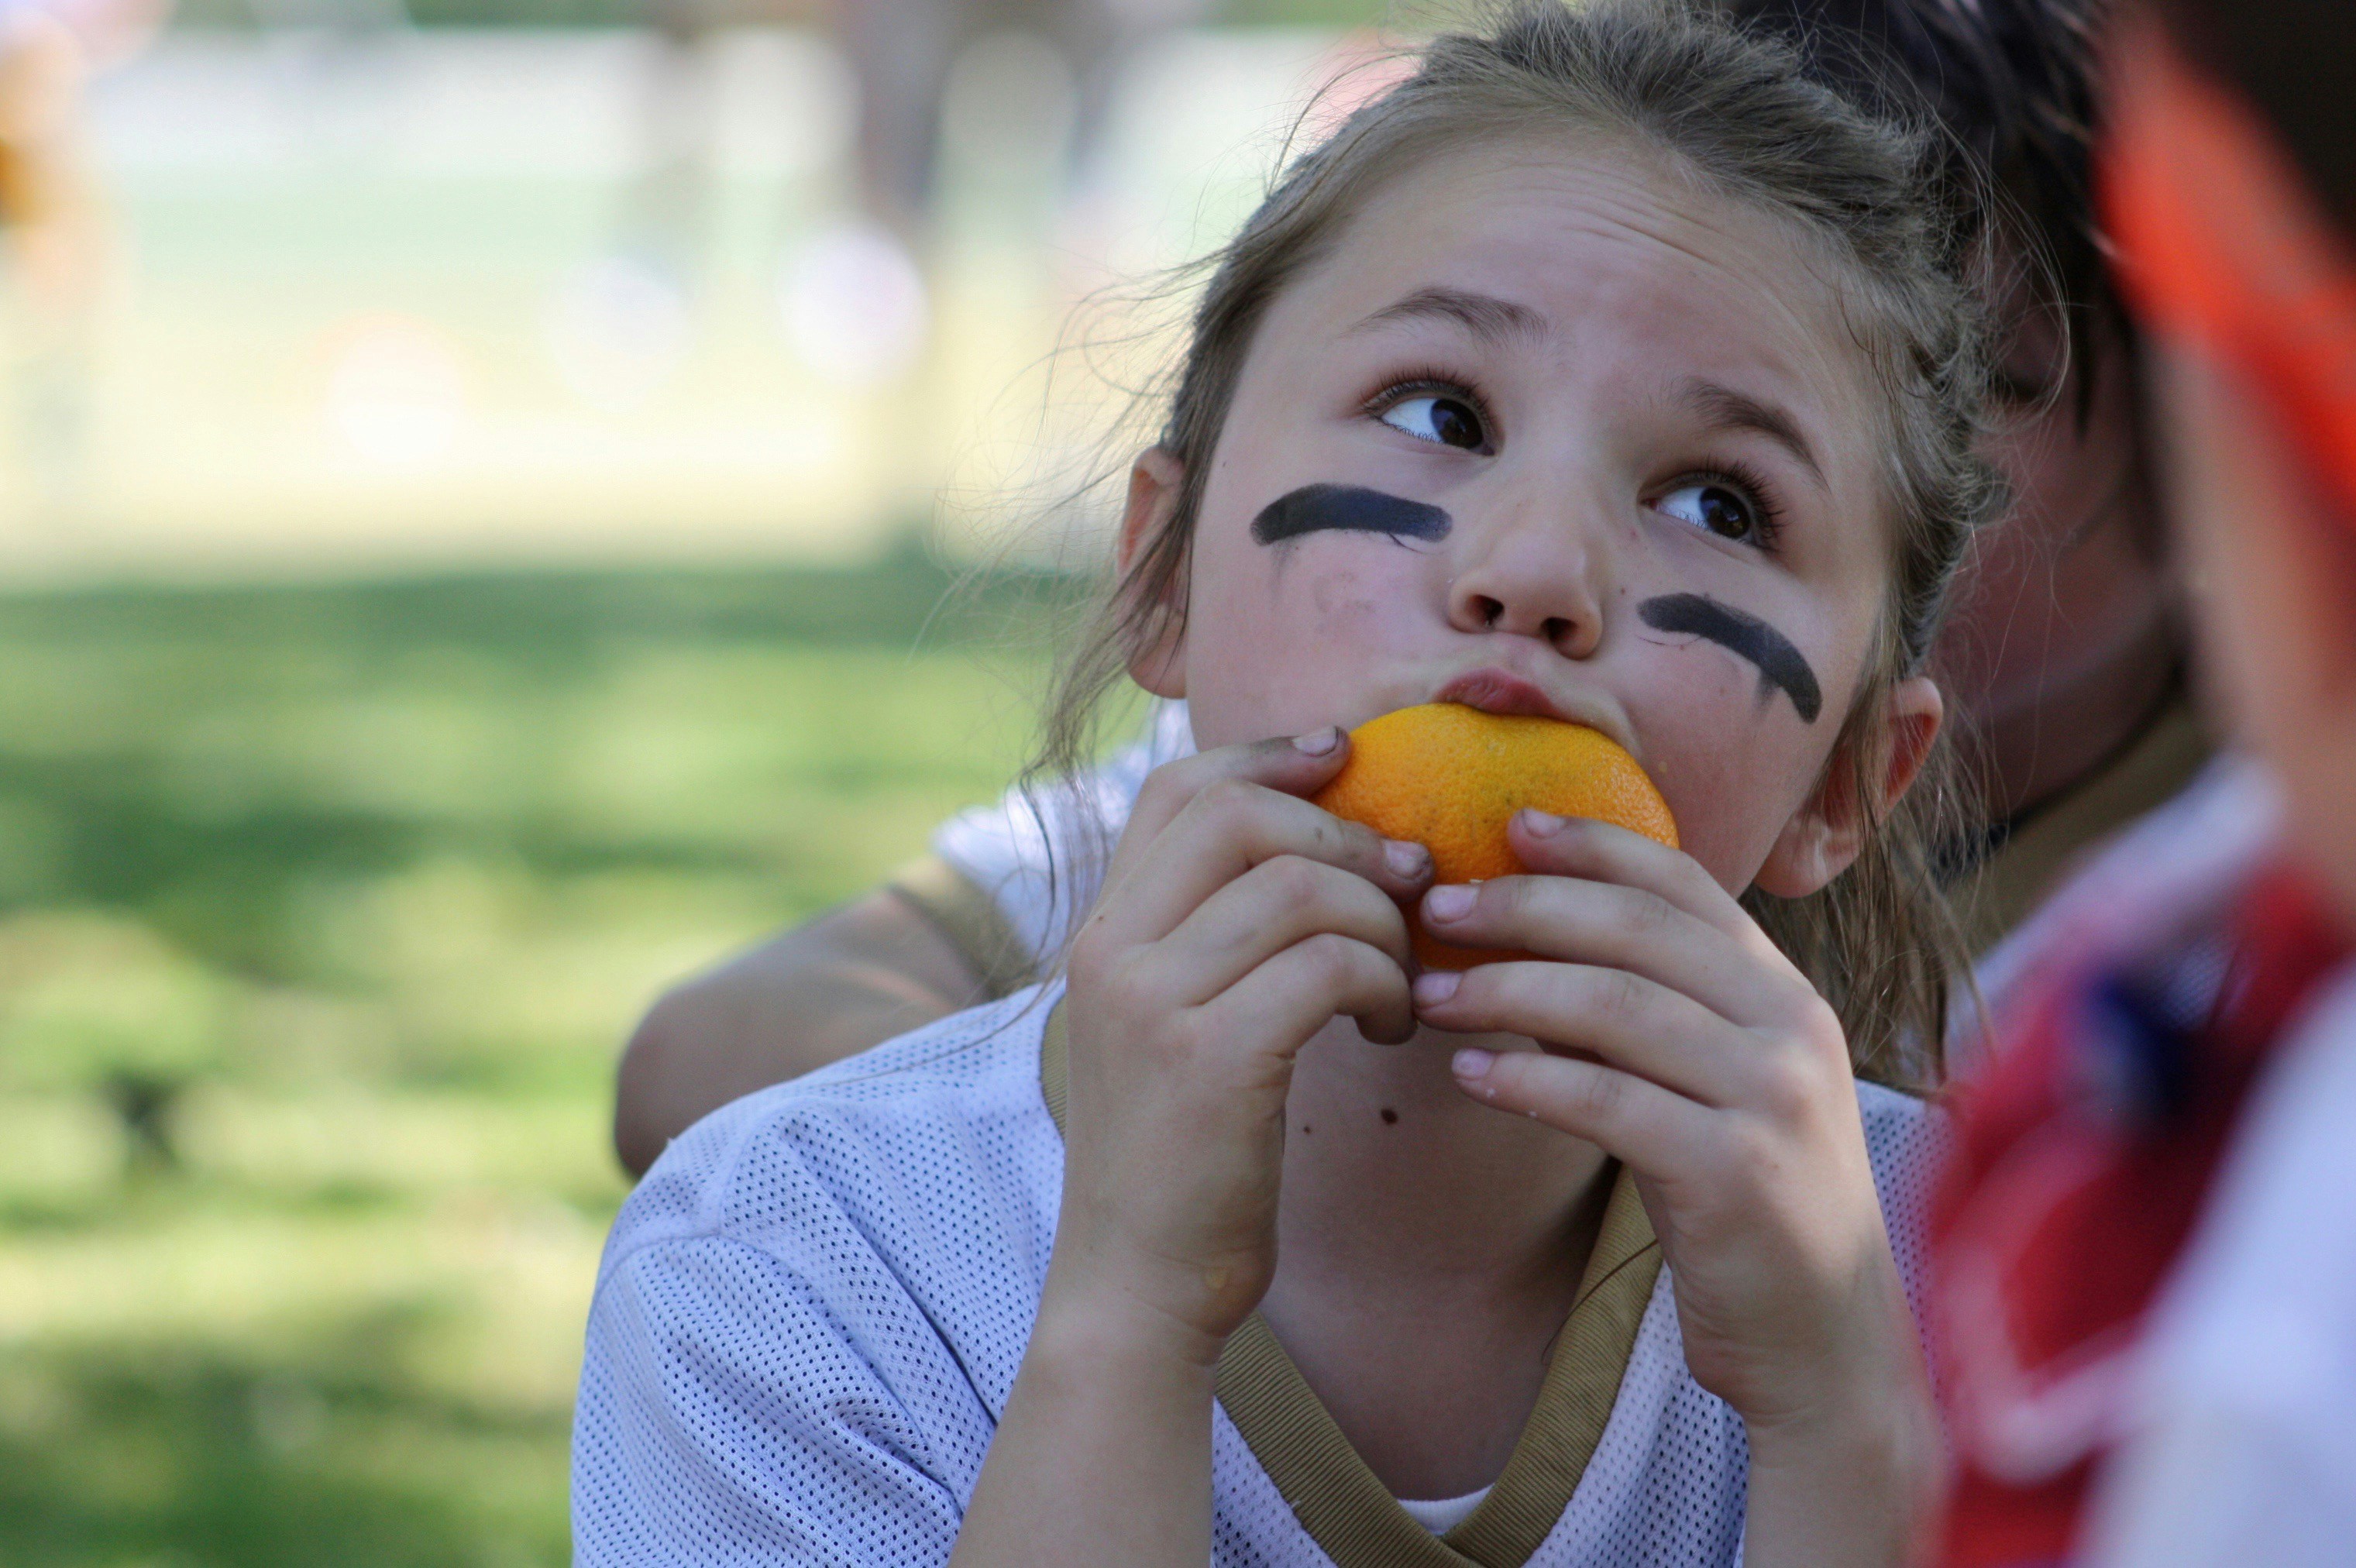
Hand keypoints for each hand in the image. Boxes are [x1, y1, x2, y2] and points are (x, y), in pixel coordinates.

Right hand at [1049, 729, 1434, 1361]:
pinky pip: (1330, 964)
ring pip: (1300, 887)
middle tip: (1409, 887)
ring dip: (1381, 923)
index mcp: (1100, 932)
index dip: (1272, 756)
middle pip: (1242, 816)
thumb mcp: (1170, 1027)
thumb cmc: (1180, 1160)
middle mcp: (1110, 950)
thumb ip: (1206, 938)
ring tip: (1401, 984)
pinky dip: (1385, 983)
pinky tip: (1391, 1030)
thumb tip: (1313, 848)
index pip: (1178, 788)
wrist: (1137, 1287)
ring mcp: (1151, 1002)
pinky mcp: (1208, 1059)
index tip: (1348, 757)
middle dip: (1348, 837)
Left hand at [1407, 810, 1935, 1559]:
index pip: (1684, 882)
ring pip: (1616, 1007)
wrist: (1824, 1342)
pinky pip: (1609, 1102)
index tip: (1508, 824)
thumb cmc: (1744, 1206)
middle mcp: (1793, 1027)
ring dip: (1507, 990)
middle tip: (1438, 906)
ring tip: (1429, 991)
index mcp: (1786, 993)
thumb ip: (1642, 1015)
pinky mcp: (1736, 1172)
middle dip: (1527, 906)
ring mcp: (1772, 1098)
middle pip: (1638, 929)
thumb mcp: (1707, 1089)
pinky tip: (1467, 1074)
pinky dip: (1527, 1081)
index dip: (1594, 843)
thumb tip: (1525, 945)